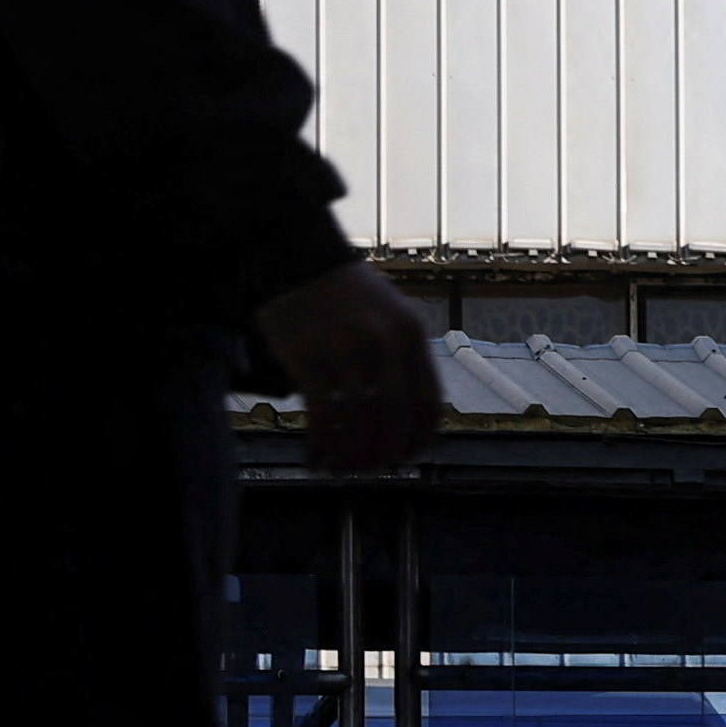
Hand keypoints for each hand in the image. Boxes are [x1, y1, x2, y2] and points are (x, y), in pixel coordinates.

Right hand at [251, 258, 441, 476]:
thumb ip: (402, 359)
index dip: (420, 439)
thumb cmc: (345, 294)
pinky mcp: (306, 354)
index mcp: (411, 336)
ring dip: (349, 454)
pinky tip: (314, 457)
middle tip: (370, 470)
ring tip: (339, 469)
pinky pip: (320, 413)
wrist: (296, 255)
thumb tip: (410, 416)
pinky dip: (320, 444)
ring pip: (357, 420)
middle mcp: (384, 342)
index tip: (406, 457)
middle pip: (395, 417)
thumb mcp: (390, 316)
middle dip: (384, 453)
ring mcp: (344, 348)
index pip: (428, 403)